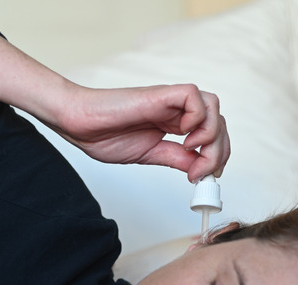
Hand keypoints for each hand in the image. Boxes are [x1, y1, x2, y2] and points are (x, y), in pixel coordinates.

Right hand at [0, 22, 229, 182]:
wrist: (79, 124)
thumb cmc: (104, 136)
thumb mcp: (150, 155)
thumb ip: (176, 159)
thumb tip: (200, 169)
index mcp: (174, 124)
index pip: (212, 134)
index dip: (217, 155)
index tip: (205, 176)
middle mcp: (176, 111)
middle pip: (218, 121)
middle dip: (218, 150)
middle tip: (203, 171)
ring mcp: (170, 102)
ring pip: (212, 106)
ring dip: (211, 133)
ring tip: (193, 152)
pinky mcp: (161, 95)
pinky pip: (195, 97)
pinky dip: (198, 119)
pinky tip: (183, 138)